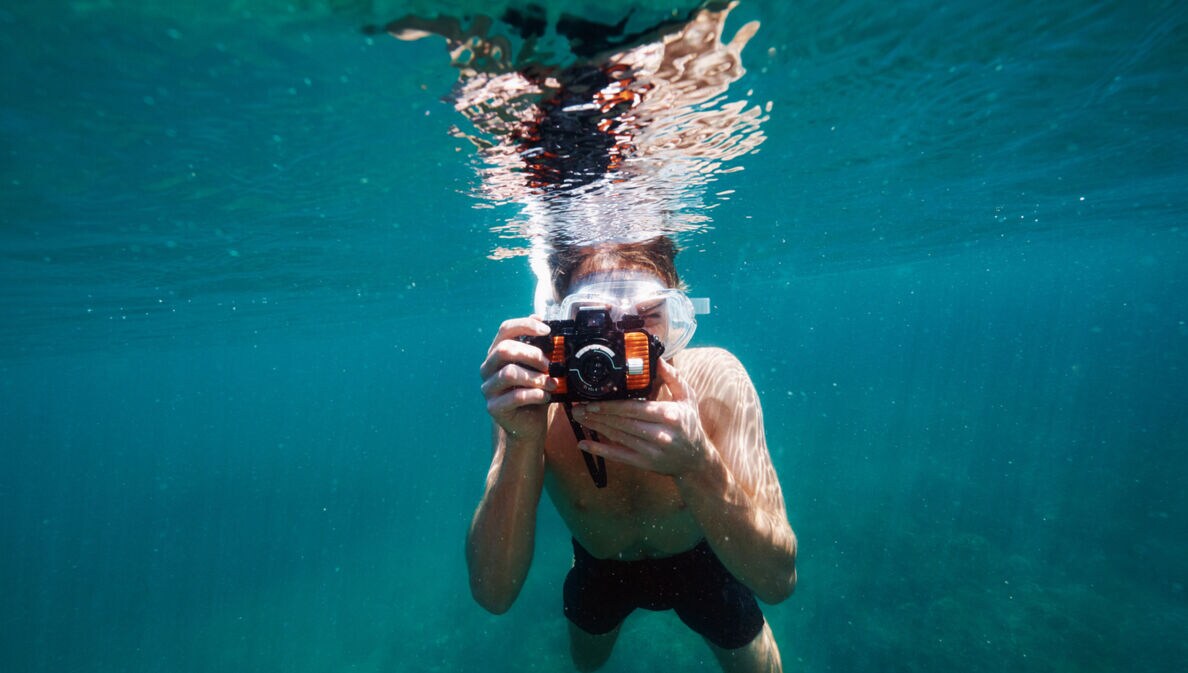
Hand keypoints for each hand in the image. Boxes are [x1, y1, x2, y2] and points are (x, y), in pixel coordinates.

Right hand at [479, 316, 555, 442]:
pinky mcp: (493, 407)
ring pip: (509, 373)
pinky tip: (545, 397)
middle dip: (532, 354)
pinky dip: (536, 395)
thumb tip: (544, 321)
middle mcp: (488, 368)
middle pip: (504, 349)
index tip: (547, 330)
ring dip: (536, 377)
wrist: (529, 424)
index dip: (526, 325)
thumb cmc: (534, 391)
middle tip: (549, 365)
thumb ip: (540, 347)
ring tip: (551, 384)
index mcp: (497, 352)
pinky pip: (515, 396)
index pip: (505, 329)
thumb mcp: (539, 367)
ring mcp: (488, 388)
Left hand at [570, 359, 709, 475]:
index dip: (611, 406)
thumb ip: (672, 378)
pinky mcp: (644, 463)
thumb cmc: (689, 424)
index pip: (634, 408)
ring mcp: (650, 451)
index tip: (592, 400)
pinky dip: (600, 450)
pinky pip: (618, 456)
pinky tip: (584, 444)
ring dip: (595, 427)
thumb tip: (657, 360)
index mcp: (668, 415)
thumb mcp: (687, 397)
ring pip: (617, 437)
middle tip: (577, 407)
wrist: (696, 459)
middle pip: (622, 422)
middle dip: (597, 415)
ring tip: (579, 418)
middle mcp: (659, 434)